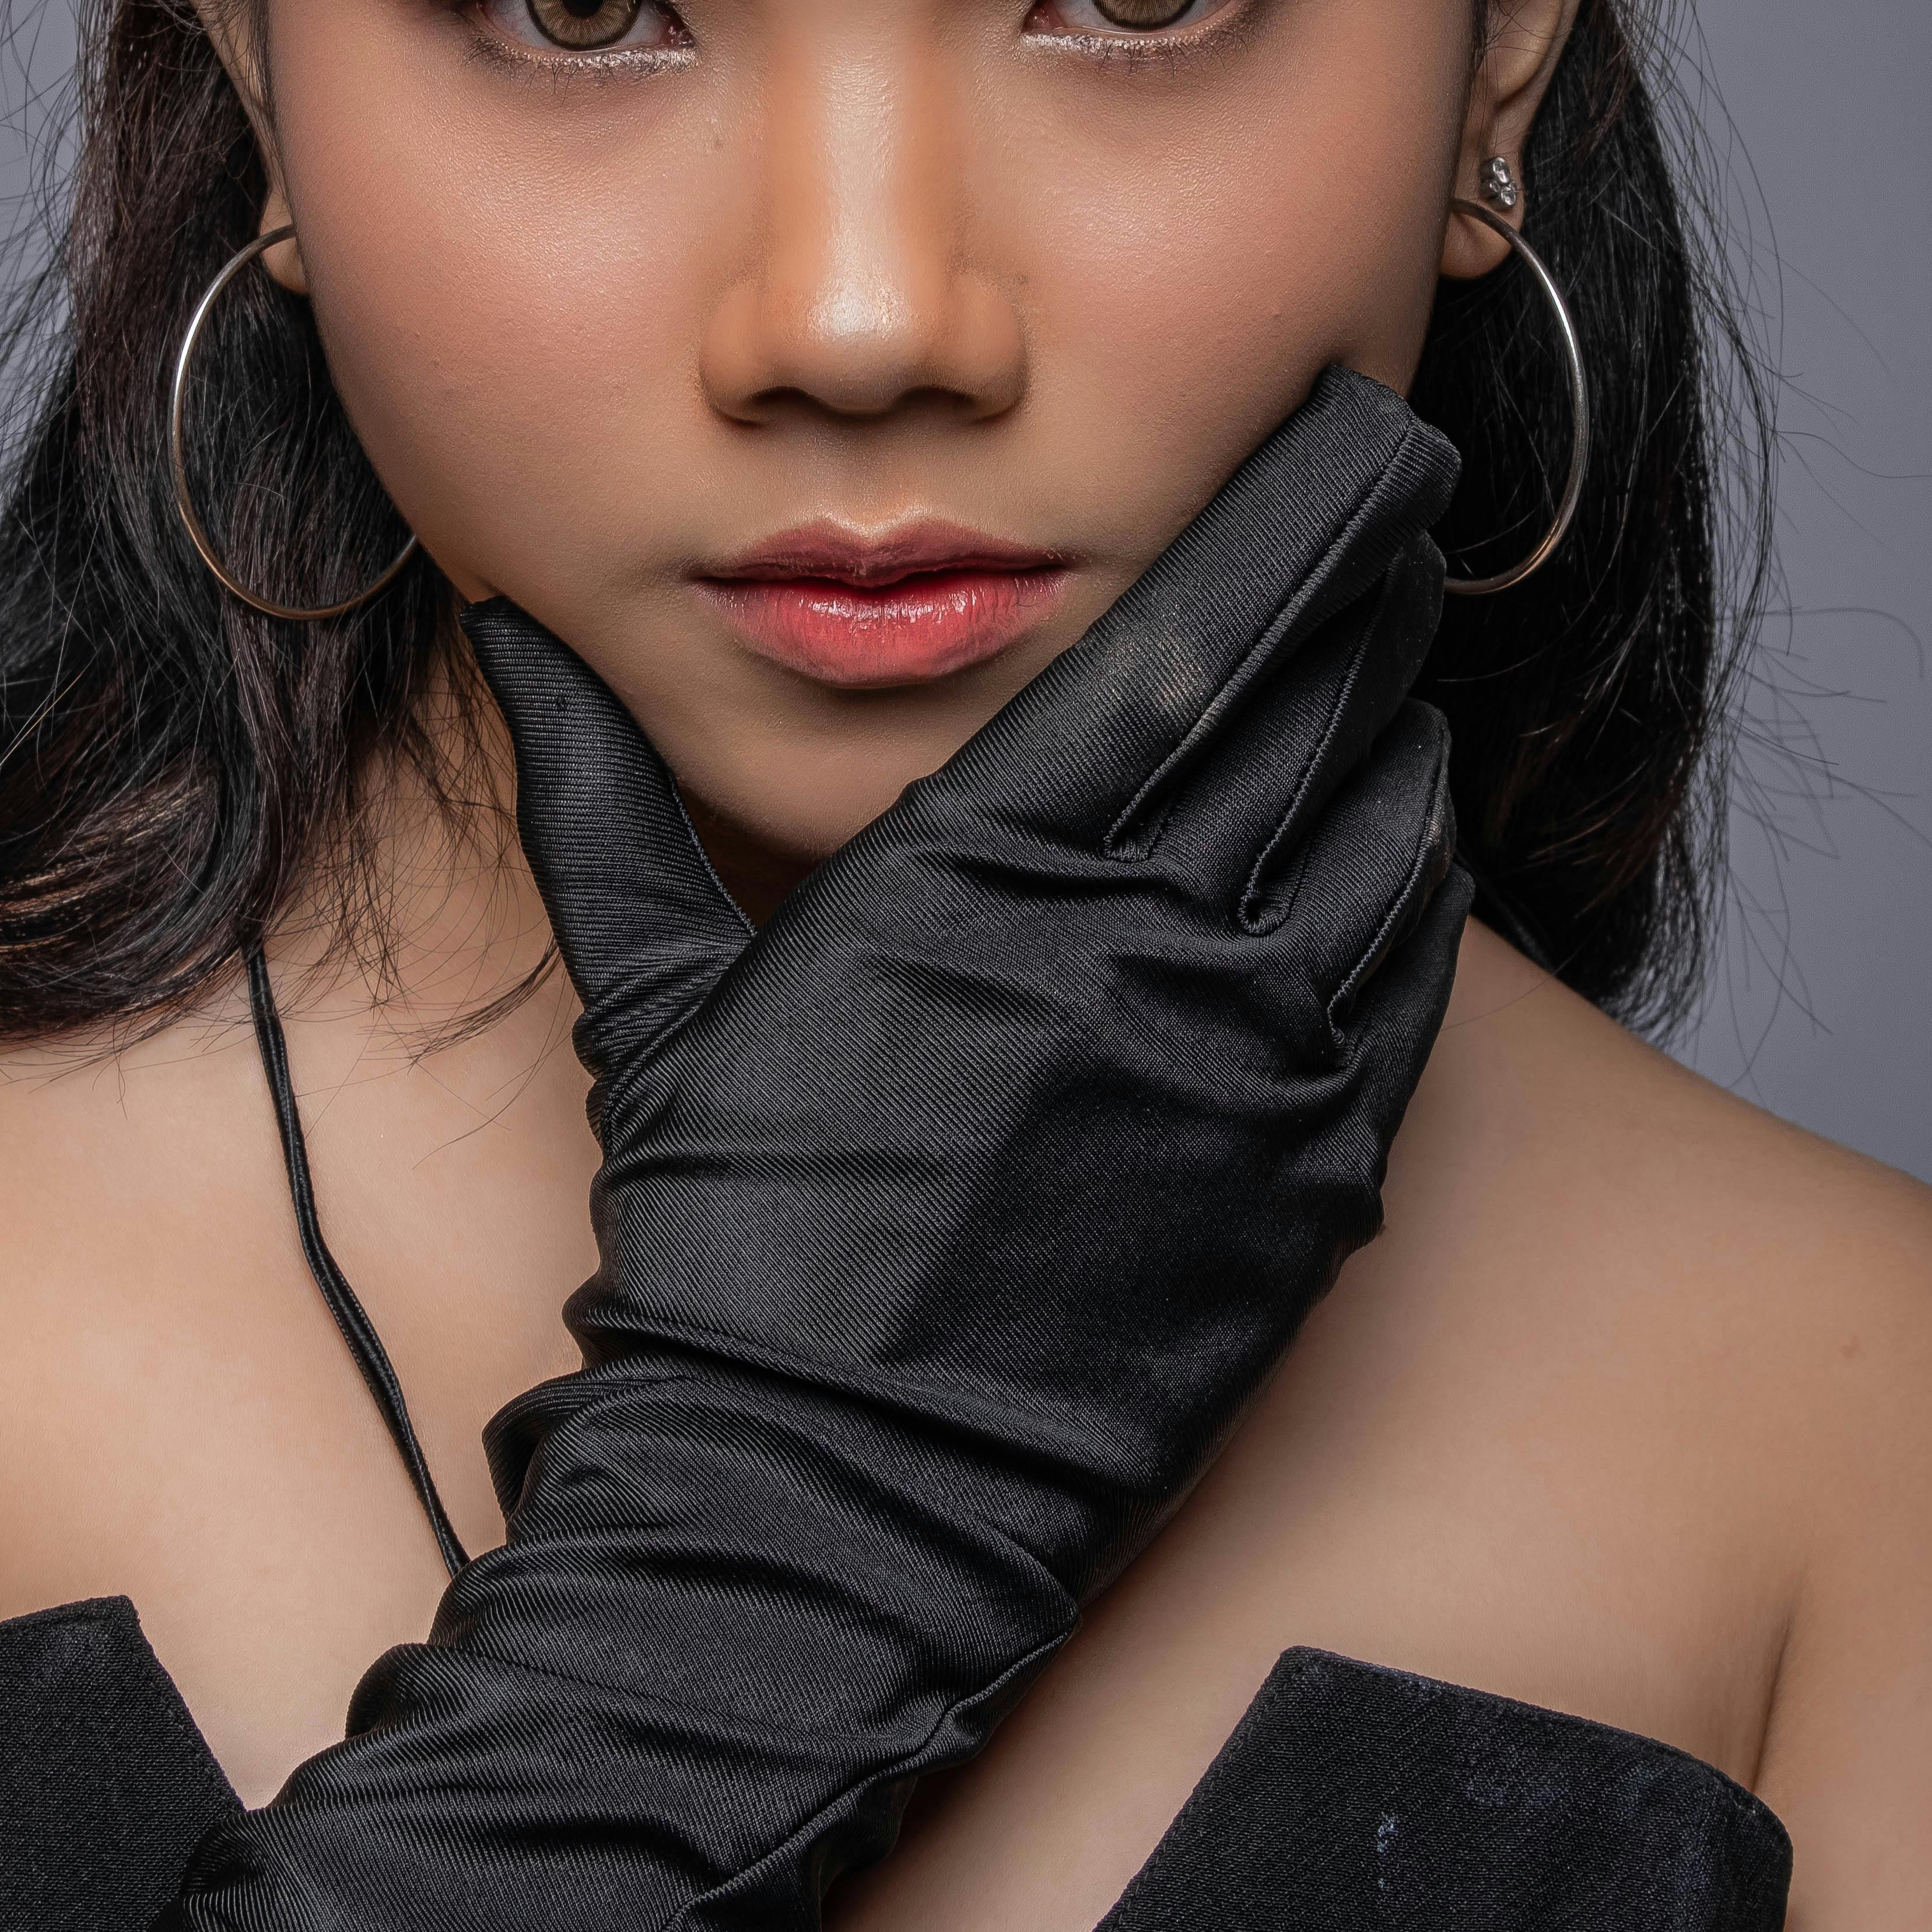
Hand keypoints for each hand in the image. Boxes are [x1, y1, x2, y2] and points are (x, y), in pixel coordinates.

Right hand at [0, 367, 1466, 1931]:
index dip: (1287, 515)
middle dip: (1366, 576)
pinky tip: (1407, 829)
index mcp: (984, 865)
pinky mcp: (1312, 1173)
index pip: (1187, 632)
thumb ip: (605, 790)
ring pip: (1381, 825)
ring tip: (1401, 644)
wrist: (823, 1502)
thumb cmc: (730, 1244)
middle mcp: (1140, 934)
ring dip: (1396, 717)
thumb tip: (512, 633)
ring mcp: (1246, 1055)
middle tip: (1401, 488)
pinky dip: (1418, 880)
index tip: (1339, 430)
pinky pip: (1410, 980)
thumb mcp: (663, 992)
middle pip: (1310, 697)